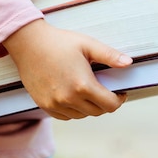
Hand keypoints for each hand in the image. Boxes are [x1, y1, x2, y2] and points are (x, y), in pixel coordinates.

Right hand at [3, 19, 132, 119]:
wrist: (28, 43)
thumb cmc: (59, 42)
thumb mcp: (88, 44)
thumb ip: (110, 55)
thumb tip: (129, 63)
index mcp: (82, 85)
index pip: (110, 105)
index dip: (119, 99)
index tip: (120, 92)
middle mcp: (68, 99)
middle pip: (97, 112)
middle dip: (106, 102)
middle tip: (106, 90)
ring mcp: (55, 104)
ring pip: (82, 115)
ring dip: (90, 107)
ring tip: (89, 91)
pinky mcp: (44, 105)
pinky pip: (66, 116)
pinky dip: (74, 110)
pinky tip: (74, 95)